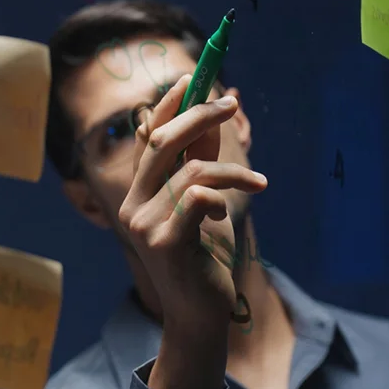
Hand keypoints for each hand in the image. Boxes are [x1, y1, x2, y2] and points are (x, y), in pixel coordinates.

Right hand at [118, 73, 267, 339]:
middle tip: (230, 105)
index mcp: (138, 193)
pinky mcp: (164, 242)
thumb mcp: (203, 202)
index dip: (166, 106)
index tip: (192, 79)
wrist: (198, 309)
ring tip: (257, 183)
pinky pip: (198, 199)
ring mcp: (143, 224)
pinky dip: (221, 197)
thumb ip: (201, 160)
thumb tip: (214, 112)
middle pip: (161, 144)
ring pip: (192, 172)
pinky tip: (227, 212)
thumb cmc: (201, 255)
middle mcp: (132, 205)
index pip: (145, 138)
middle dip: (198, 117)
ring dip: (233, 171)